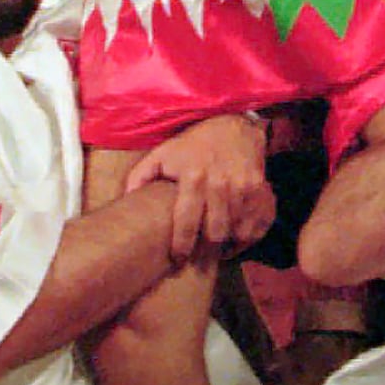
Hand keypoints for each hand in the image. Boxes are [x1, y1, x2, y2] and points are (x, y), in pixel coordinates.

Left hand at [125, 115, 273, 259]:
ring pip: (237, 232)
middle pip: (214, 233)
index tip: (178, 259)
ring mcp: (242, 188)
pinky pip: (256, 224)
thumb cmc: (194, 144)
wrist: (234, 125)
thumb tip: (125, 199)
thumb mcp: (163, 153)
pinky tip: (236, 238)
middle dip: (206, 251)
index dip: (182, 247)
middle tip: (198, 258)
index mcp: (193, 179)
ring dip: (227, 245)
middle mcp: (220, 185)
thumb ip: (141, 175)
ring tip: (216, 250)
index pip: (186, 223)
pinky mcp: (259, 190)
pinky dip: (248, 237)